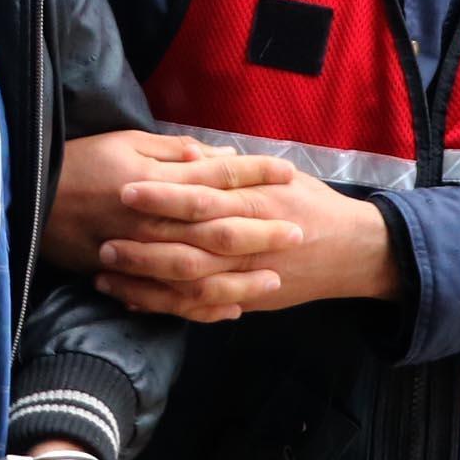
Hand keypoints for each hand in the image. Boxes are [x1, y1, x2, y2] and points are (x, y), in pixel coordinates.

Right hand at [48, 132, 300, 319]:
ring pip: (201, 273)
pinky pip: (171, 301)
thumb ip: (172, 151)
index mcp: (155, 181)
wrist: (27, 202)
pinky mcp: (127, 279)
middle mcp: (153, 220)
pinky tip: (233, 308)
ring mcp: (141, 254)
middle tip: (299, 232)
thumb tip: (216, 155)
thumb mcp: (123, 142)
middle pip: (219, 229)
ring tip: (276, 278)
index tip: (289, 172)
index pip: (217, 177)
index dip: (255, 174)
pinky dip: (203, 307)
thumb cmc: (79, 165)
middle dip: (262, 231)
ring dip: (241, 278)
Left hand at [97, 154, 394, 317]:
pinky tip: (131, 300)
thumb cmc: (313, 204)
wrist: (356, 251)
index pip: (204, 199)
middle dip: (145, 246)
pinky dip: (166, 307)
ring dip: (145, 282)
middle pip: (192, 247)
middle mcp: (252, 244)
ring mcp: (249, 277)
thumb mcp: (279, 176)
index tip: (126, 189)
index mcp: (257, 204)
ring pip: (191, 285)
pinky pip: (202, 308)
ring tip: (105, 274)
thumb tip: (192, 151)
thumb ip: (234, 168)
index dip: (165, 196)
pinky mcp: (248, 300)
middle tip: (103, 240)